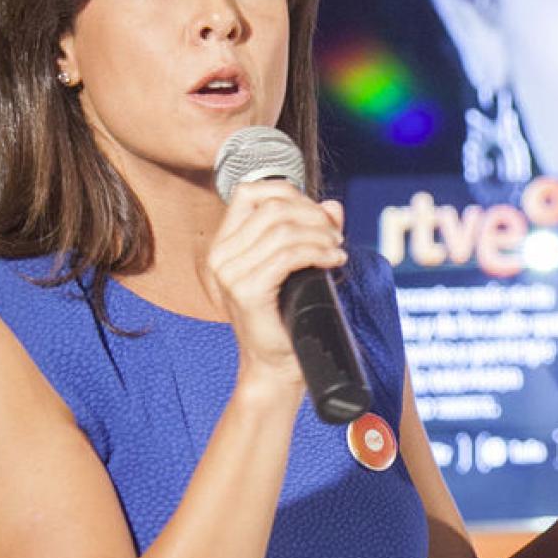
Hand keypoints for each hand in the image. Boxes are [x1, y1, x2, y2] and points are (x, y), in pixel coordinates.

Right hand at [205, 181, 347, 396]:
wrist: (275, 365)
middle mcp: (220, 255)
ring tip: (337, 251)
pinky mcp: (246, 291)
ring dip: (321, 235)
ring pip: (284, 229)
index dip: (291, 194)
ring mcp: (229, 273)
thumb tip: (333, 205)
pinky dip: (319, 252)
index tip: (317, 216)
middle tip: (336, 237)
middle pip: (273, 207)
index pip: (250, 192)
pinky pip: (289, 255)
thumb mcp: (298, 266)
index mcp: (225, 243)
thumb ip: (312, 232)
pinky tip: (335, 261)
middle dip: (314, 215)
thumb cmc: (286, 316)